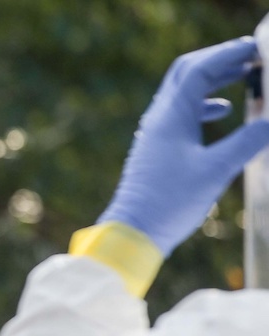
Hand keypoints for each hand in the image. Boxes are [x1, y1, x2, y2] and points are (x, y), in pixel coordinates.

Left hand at [99, 36, 268, 255]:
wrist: (133, 232)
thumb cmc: (170, 202)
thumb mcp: (217, 171)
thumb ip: (247, 142)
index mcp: (171, 117)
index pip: (199, 69)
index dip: (228, 54)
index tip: (256, 48)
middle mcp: (159, 119)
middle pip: (187, 74)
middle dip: (220, 60)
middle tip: (251, 56)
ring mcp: (155, 134)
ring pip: (184, 94)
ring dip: (213, 81)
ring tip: (244, 77)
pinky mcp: (155, 150)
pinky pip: (181, 115)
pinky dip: (203, 106)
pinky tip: (222, 113)